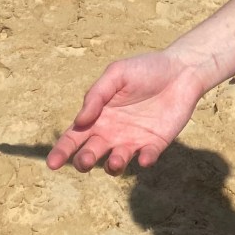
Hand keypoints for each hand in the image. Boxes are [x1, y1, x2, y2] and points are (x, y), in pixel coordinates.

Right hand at [46, 51, 205, 174]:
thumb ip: (97, 95)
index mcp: (97, 116)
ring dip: (113, 165)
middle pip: (90, 154)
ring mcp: (133, 140)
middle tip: (85, 160)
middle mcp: (111, 133)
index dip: (61, 152)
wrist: (182, 69)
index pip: (73, 138)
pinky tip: (146, 156)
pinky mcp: (155, 143)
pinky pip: (147, 157)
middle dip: (84, 161)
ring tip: (115, 160)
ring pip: (116, 162)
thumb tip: (80, 120)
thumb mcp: (117, 74)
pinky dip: (145, 160)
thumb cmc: (145, 69)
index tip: (52, 164)